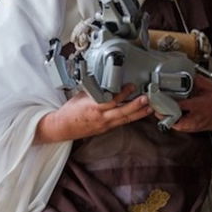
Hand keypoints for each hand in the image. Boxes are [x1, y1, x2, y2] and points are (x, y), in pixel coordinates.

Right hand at [34, 84, 152, 143]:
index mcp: (94, 107)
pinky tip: (138, 115)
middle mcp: (101, 117)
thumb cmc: (70, 111)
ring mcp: (104, 125)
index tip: (131, 86)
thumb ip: (95, 90)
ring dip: (138, 114)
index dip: (123, 93)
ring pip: (124, 119)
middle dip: (136, 106)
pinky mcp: (105, 129)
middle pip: (122, 112)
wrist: (62, 127)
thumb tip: (105, 83)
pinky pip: (120, 123)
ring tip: (149, 109)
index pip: (111, 100)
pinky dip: (130, 118)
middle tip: (147, 99)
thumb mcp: (82, 95)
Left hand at [161, 75, 211, 132]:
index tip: (162, 100)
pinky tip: (166, 116)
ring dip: (167, 120)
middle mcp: (195, 116)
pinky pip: (178, 128)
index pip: (184, 105)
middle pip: (178, 120)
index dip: (172, 104)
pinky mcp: (190, 129)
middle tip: (157, 109)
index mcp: (199, 105)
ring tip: (159, 112)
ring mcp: (193, 124)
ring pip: (177, 126)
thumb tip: (191, 75)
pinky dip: (171, 123)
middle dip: (166, 115)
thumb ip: (200, 81)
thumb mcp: (210, 87)